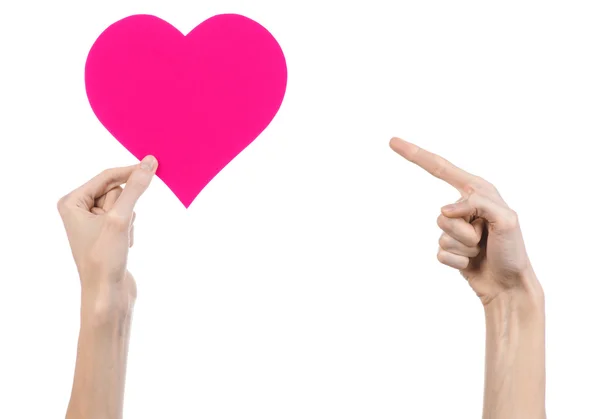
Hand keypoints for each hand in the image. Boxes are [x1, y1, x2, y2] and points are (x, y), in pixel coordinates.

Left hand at [57, 156, 156, 312]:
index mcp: (71, 202)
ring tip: (120, 240)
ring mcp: (92, 222)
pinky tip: (124, 246)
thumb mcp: (120, 218)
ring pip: (124, 205)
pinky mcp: (106, 234)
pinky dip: (130, 229)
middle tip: (119, 227)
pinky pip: (126, 218)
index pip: (106, 176)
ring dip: (129, 220)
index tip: (153, 164)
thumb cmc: (105, 258)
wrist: (107, 294)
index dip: (130, 172)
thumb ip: (135, 188)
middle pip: (115, 191)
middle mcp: (79, 210)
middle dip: (125, 207)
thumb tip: (149, 163)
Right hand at [389, 137, 540, 304]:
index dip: (415, 154)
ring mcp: (455, 229)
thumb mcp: (506, 219)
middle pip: (441, 215)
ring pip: (441, 235)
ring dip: (463, 247)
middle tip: (486, 238)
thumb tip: (444, 210)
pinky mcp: (449, 248)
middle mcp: (463, 207)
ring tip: (482, 251)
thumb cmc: (512, 251)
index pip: (440, 168)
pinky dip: (457, 261)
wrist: (510, 286)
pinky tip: (472, 263)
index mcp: (477, 191)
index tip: (393, 141)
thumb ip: (477, 204)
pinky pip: (439, 253)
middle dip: (464, 232)